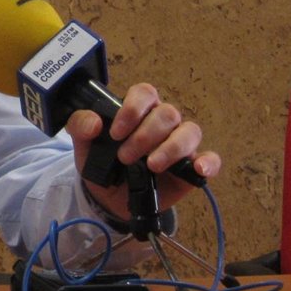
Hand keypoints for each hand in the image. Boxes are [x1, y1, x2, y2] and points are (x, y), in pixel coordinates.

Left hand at [65, 82, 220, 220]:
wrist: (108, 196)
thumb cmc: (101, 162)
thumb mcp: (83, 145)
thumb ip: (79, 126)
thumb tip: (94, 122)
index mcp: (139, 110)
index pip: (145, 93)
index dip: (132, 109)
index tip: (115, 133)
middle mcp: (163, 123)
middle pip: (167, 113)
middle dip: (144, 135)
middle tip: (124, 157)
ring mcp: (180, 144)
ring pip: (190, 131)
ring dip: (170, 148)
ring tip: (150, 165)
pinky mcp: (191, 167)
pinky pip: (210, 159)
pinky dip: (208, 162)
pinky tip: (198, 169)